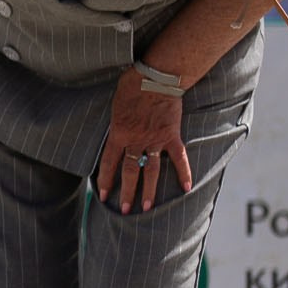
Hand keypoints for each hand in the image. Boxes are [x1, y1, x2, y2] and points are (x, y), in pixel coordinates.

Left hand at [94, 68, 192, 213]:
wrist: (156, 77)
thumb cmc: (132, 85)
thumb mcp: (115, 105)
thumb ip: (116, 122)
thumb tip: (114, 130)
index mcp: (118, 134)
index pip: (109, 163)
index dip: (106, 180)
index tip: (102, 195)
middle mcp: (135, 141)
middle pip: (129, 171)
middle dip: (126, 193)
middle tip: (125, 210)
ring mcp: (154, 140)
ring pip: (151, 171)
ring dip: (149, 191)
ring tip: (147, 208)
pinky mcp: (172, 136)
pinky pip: (178, 158)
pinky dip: (183, 173)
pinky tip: (185, 189)